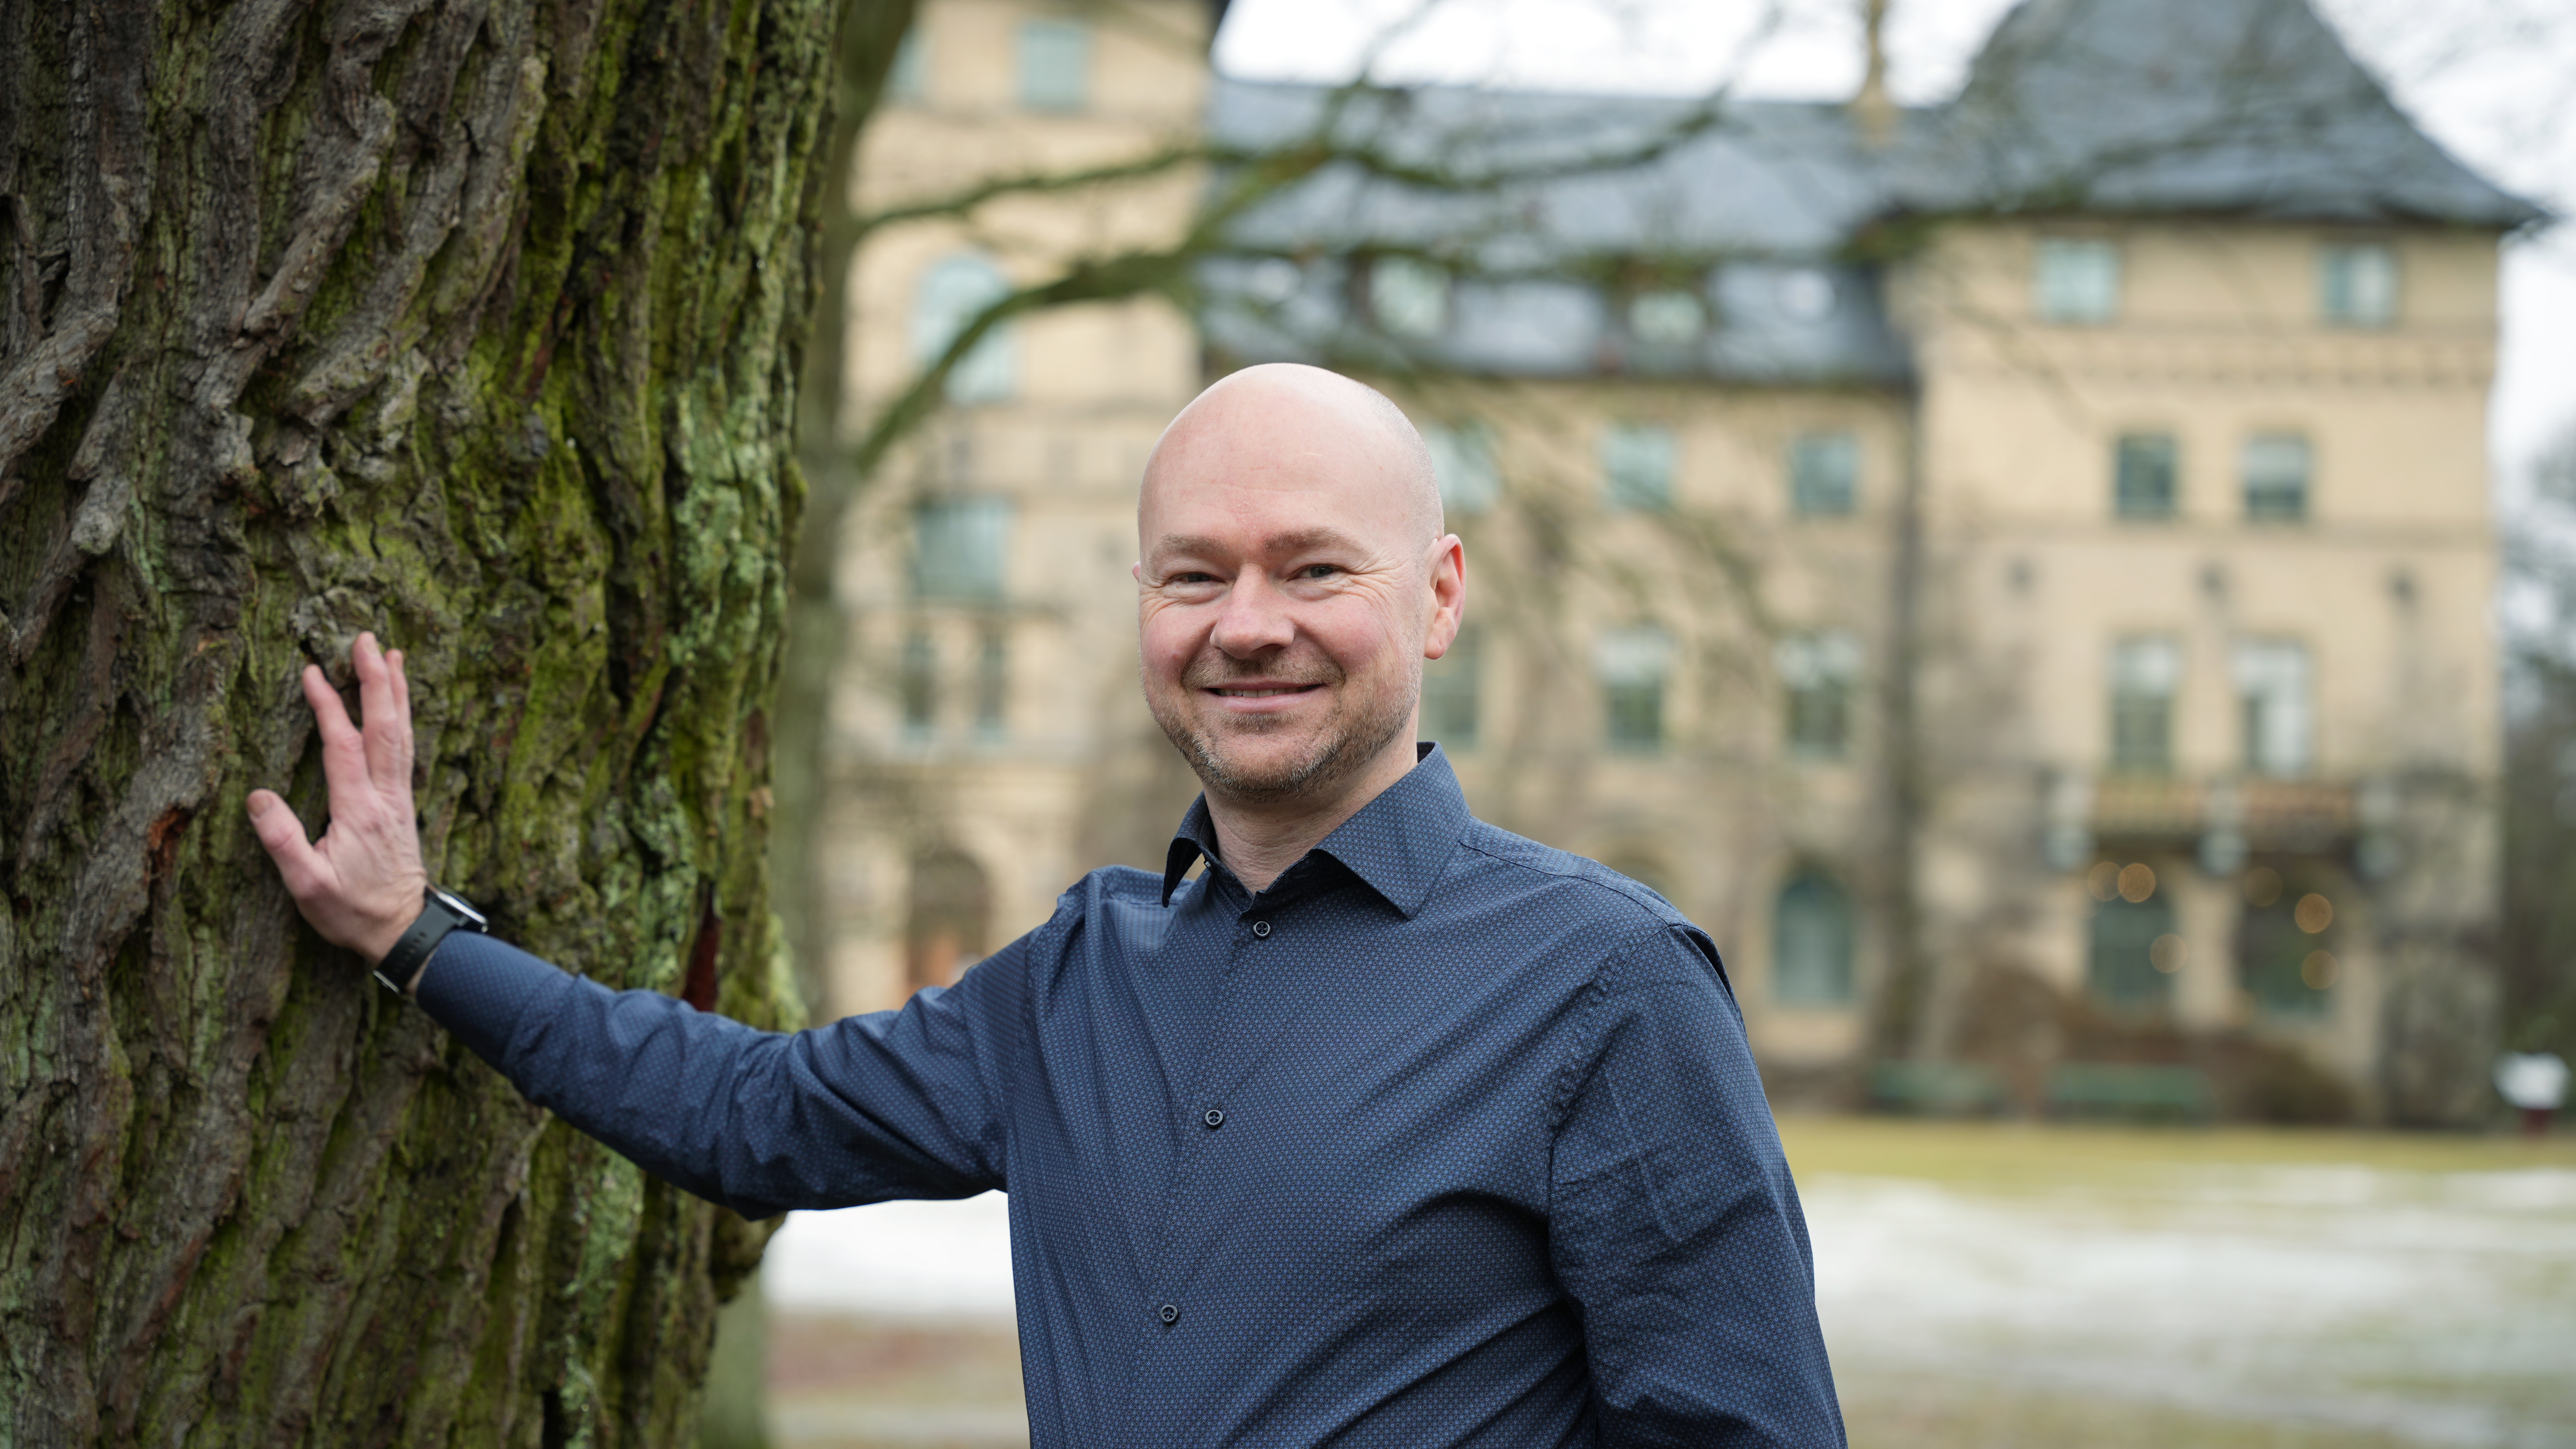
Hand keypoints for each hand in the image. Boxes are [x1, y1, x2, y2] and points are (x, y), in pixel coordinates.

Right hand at [247, 632, 428, 969]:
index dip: (328, 706)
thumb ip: (282, 841)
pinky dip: (403, 720)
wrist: (403, 931)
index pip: (342, 746)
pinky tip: (400, 705)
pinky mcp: (404, 805)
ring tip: (393, 655)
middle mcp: (386, 797)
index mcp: (358, 811)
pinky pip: (406, 751)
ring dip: (397, 693)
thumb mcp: (307, 886)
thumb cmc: (351, 911)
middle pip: (384, 728)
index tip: (312, 670)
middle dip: (377, 680)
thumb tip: (258, 796)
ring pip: (401, 735)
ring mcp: (400, 799)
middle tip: (369, 639)